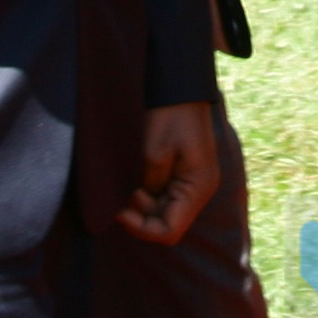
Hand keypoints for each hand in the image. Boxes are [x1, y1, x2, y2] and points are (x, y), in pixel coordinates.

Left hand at [116, 101, 218, 244]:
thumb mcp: (153, 153)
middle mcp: (198, 190)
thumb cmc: (170, 115)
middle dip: (138, 213)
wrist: (180, 86)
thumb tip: (137, 205)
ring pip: (161, 209)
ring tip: (125, 180)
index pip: (168, 231)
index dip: (140, 228)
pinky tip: (132, 176)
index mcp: (198, 188)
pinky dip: (144, 191)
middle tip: (119, 190)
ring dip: (140, 202)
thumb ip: (147, 186)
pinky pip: (161, 194)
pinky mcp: (182, 173)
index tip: (119, 210)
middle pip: (164, 222)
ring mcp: (191, 182)